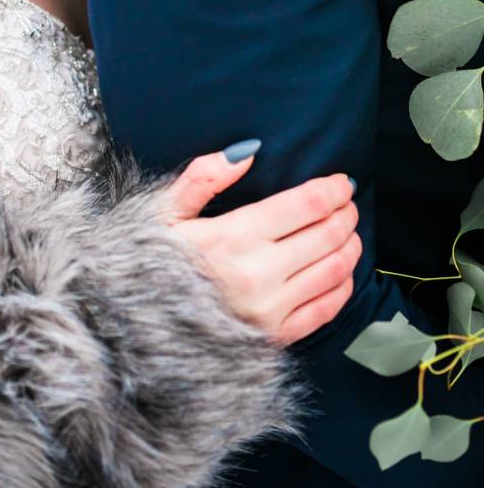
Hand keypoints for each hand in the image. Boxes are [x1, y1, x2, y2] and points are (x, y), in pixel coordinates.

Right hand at [163, 150, 359, 345]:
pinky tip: (340, 270)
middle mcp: (258, 274)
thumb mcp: (164, 210)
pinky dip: (343, 285)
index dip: (333, 189)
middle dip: (345, 212)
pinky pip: (326, 310)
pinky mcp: (274, 337)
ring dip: (350, 245)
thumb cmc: (151, 258)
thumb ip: (204, 176)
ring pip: (334, 270)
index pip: (306, 205)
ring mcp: (269, 310)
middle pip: (327, 234)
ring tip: (348, 230)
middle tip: (347, 202)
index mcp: (233, 236)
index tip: (341, 182)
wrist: (136, 321)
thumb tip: (248, 150)